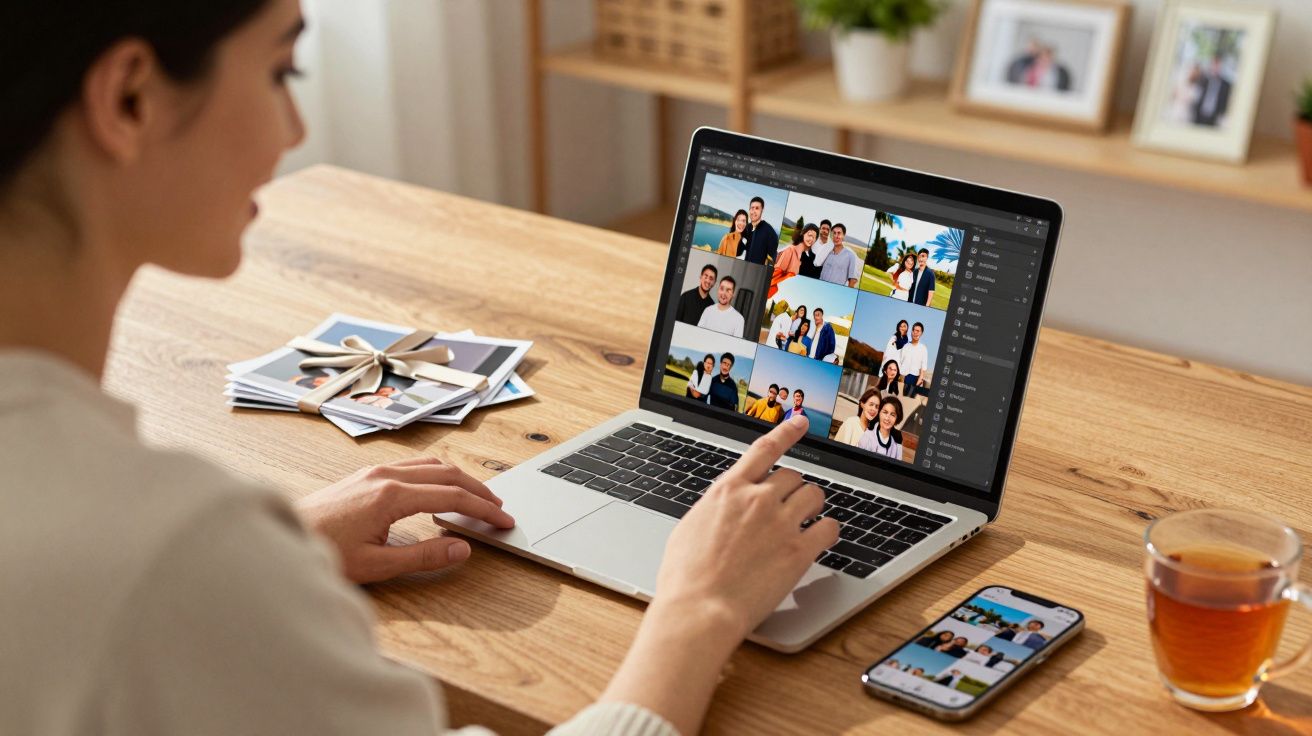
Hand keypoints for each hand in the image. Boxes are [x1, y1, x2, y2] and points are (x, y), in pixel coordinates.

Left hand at [295, 457, 513, 583]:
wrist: (284, 536)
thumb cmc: (323, 553)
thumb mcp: (376, 565)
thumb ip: (424, 556)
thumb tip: (462, 549)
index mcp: (390, 496)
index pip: (452, 497)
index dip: (483, 510)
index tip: (504, 521)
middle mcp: (385, 475)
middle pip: (448, 474)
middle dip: (479, 491)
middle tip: (500, 509)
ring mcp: (375, 470)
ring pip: (432, 465)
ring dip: (460, 479)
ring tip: (478, 498)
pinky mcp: (366, 474)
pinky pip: (414, 465)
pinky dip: (439, 474)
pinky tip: (442, 487)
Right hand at [653, 415, 839, 640]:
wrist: (699, 609)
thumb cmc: (685, 576)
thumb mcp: (690, 527)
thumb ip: (716, 508)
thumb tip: (726, 507)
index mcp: (728, 490)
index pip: (765, 448)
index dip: (786, 431)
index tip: (800, 422)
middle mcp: (758, 499)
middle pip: (793, 476)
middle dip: (792, 490)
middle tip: (787, 508)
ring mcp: (781, 523)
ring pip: (814, 495)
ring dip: (811, 506)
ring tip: (804, 521)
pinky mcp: (799, 551)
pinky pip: (828, 528)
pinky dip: (827, 532)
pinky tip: (818, 540)